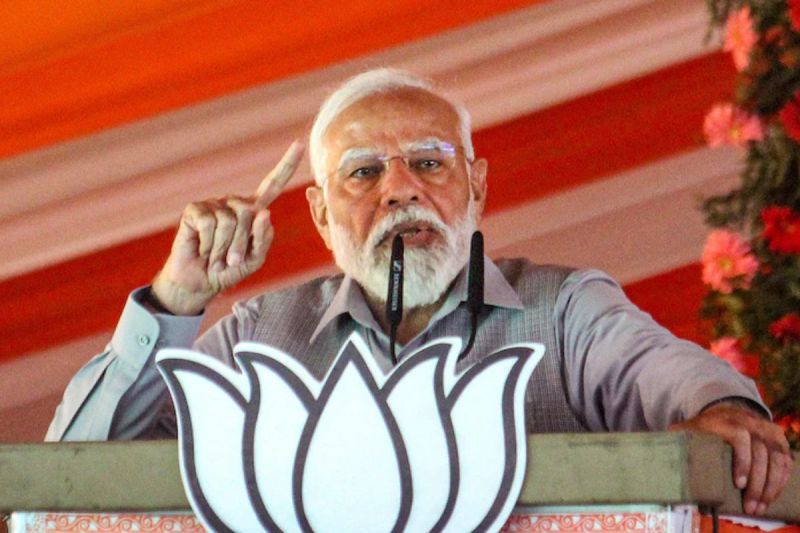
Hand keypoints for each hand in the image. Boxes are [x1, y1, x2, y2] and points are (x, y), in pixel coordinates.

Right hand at [152, 141, 304, 314]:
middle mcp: (234, 203)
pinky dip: (208, 245)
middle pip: (249, 213)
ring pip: (229, 221)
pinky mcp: (194, 210)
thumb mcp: (254, 259)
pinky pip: (209, 224)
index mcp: (253, 211)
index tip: (300, 144)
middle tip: (230, 259)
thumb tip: (264, 212)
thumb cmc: (228, 269)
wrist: (199, 283)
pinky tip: (202, 249)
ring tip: (216, 256)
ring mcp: (214, 204)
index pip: (273, 184)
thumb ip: (263, 239)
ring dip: (223, 248)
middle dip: (241, 243)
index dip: (286, 165)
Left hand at [670, 402, 793, 514]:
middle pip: (761, 453)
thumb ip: (674, 438)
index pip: (739, 436)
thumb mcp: (685, 429)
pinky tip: (773, 494)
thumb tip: (654, 454)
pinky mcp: (776, 436)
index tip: (738, 483)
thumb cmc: (701, 427)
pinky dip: (782, 478)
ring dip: (772, 485)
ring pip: (777, 457)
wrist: (722, 410)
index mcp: (724, 420)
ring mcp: (764, 428)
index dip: (742, 461)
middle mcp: (748, 421)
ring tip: (761, 506)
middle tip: (751, 507)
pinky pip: (786, 458)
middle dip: (758, 483)